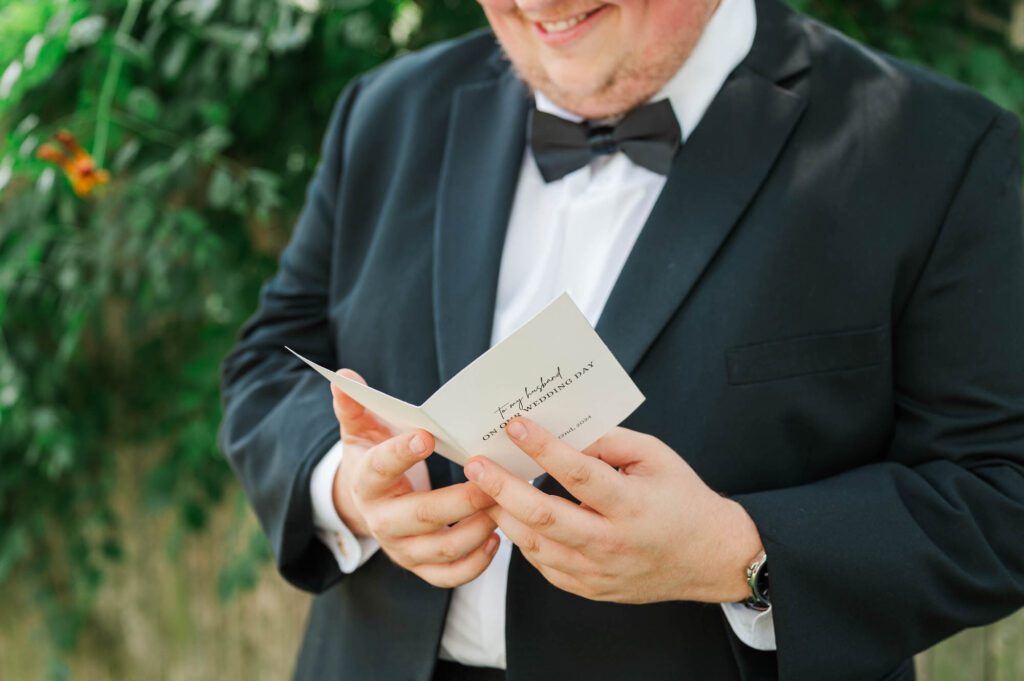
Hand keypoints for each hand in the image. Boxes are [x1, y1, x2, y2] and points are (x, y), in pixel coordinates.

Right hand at [330, 371, 499, 587]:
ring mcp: (401, 548)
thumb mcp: (362, 429)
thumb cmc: (374, 455)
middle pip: (420, 515)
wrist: (366, 502)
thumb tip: (343, 377)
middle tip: (491, 480)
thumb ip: (355, 405)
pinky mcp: (419, 567)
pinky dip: (476, 565)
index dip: (401, 453)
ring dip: (476, 530)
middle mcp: (381, 521)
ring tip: (502, 506)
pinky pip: (449, 576)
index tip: (428, 435)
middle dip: (460, 500)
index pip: (380, 468)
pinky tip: (497, 539)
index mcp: (366, 482)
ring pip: (441, 549)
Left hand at [463, 418, 762, 603]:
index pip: (578, 472)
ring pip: (536, 545)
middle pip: (544, 516)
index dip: (543, 447)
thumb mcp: (655, 457)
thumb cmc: (682, 499)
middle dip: (501, 488)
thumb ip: (609, 442)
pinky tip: (512, 518)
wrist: (710, 558)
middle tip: (475, 464)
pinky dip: (524, 540)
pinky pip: (544, 565)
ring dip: (503, 515)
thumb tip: (562, 432)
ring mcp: (599, 571)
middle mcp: (612, 542)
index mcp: (631, 505)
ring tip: (482, 490)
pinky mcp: (590, 588)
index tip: (514, 424)